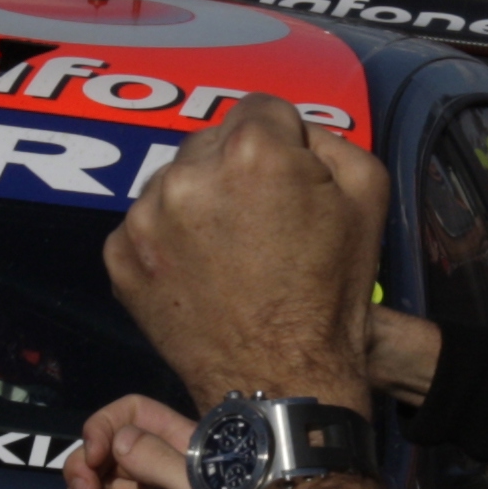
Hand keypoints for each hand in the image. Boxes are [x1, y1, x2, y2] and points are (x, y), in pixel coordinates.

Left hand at [104, 101, 382, 407]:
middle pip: (212, 140)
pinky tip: (199, 272)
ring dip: (198, 201)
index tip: (290, 182)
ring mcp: (145, 217)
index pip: (263, 109)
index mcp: (253, 151)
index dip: (284, 144)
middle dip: (235, 169)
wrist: (281, 380)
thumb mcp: (367, 197)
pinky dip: (168, 240)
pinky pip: (144, 224)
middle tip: (261, 222)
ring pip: (174, 180)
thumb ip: (328, 140)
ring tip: (228, 252)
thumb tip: (292, 134)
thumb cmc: (331, 293)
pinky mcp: (120, 256)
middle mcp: (188, 173)